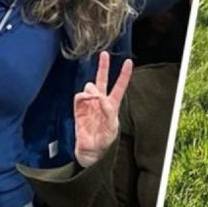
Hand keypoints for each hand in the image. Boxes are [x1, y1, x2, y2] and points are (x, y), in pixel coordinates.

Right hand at [73, 52, 131, 167]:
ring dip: (92, 91)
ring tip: (93, 100)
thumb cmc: (104, 143)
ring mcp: (89, 105)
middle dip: (103, 67)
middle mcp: (101, 102)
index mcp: (113, 106)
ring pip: (89, 87)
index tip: (128, 62)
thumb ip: (108, 112)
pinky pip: (79, 97)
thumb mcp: (111, 128)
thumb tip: (100, 97)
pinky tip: (84, 102)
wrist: (90, 153)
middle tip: (104, 54)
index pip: (119, 87)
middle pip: (102, 80)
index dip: (124, 75)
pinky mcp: (78, 110)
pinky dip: (82, 97)